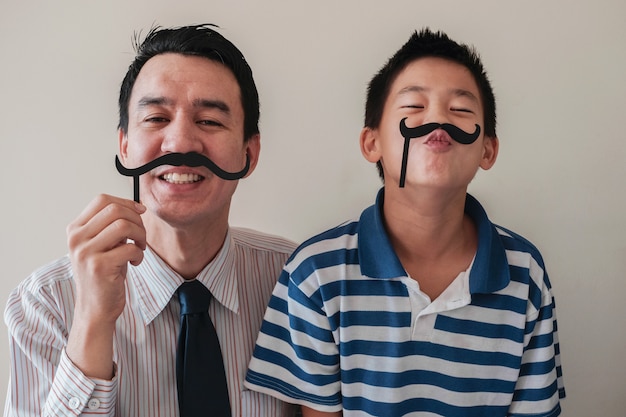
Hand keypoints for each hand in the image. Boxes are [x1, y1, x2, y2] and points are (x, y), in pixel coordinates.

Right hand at [65, 194, 145, 378]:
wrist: (95, 309)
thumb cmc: (103, 275)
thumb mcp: (102, 245)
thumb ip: (111, 226)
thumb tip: (136, 207)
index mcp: (75, 230)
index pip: (102, 200)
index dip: (126, 202)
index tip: (140, 212)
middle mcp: (76, 239)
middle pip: (114, 210)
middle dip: (137, 220)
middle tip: (141, 235)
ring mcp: (85, 252)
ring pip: (123, 225)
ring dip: (140, 235)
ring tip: (139, 247)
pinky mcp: (99, 266)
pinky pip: (130, 247)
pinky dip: (139, 253)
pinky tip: (135, 262)